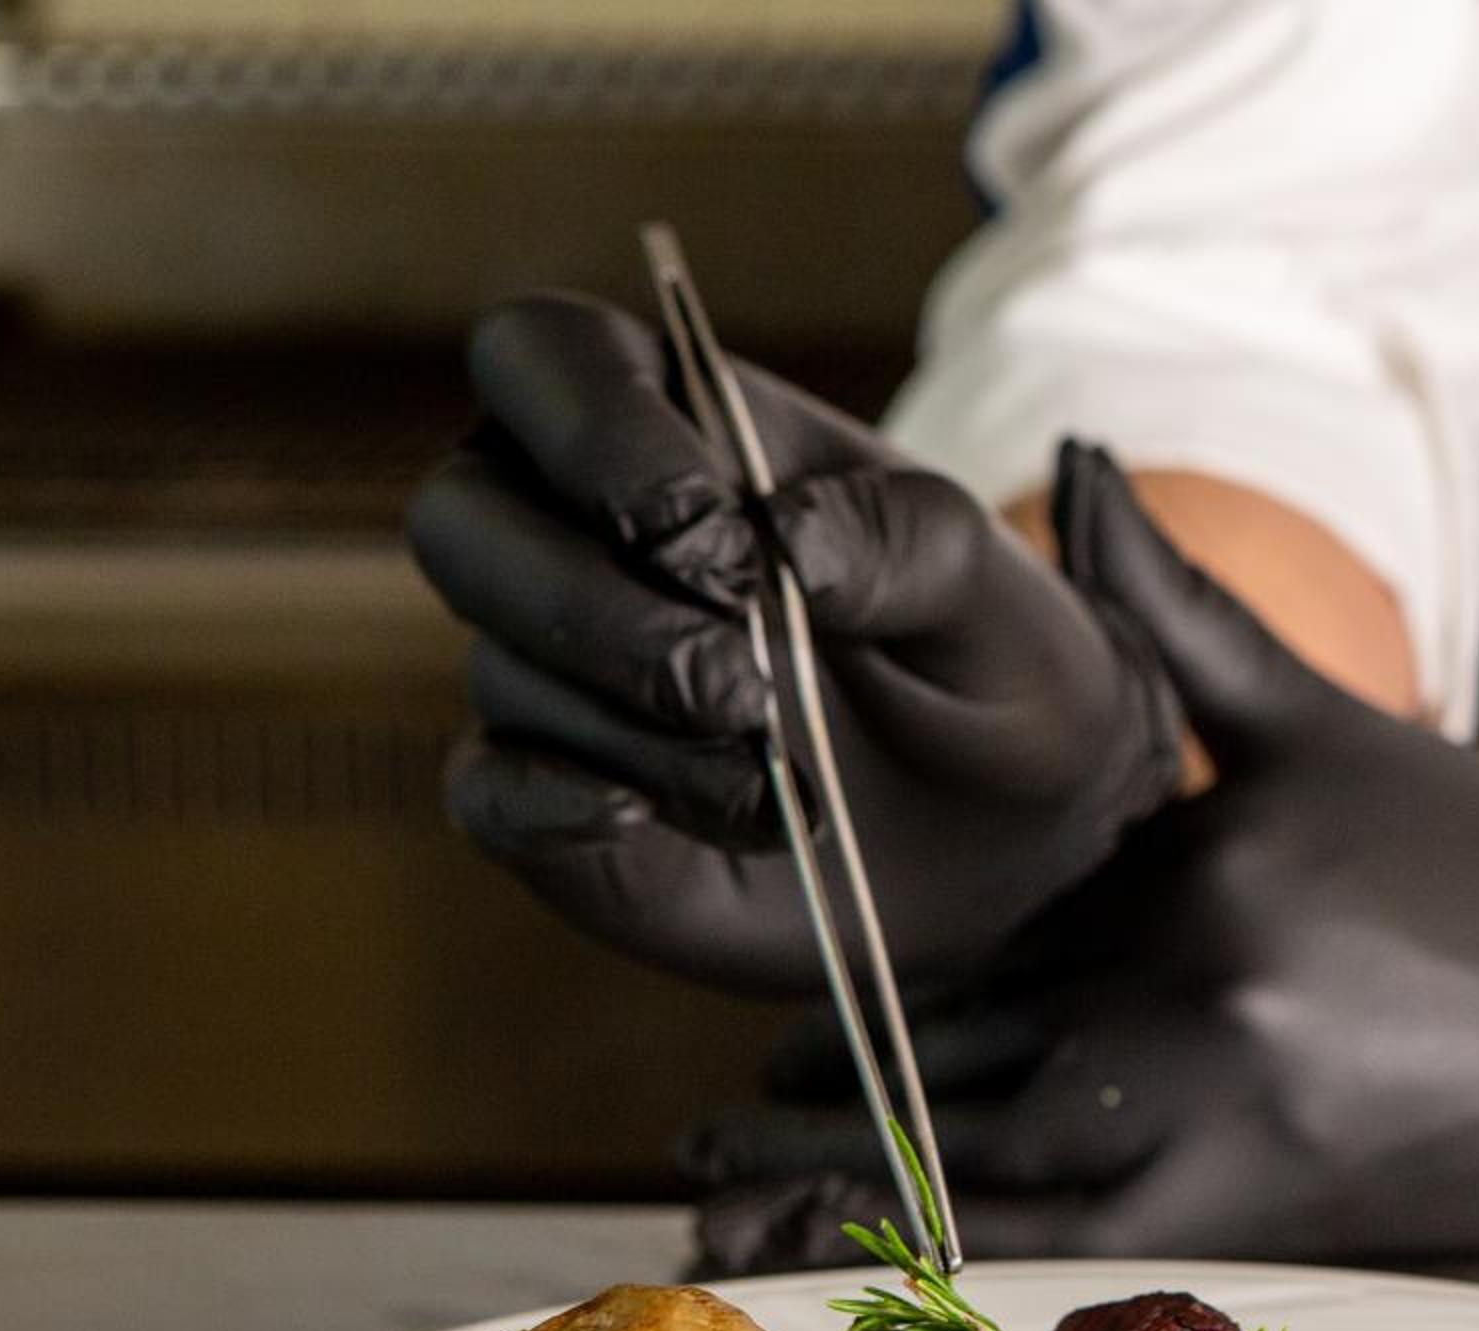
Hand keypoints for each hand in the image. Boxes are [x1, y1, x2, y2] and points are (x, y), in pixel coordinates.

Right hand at [407, 295, 1183, 993]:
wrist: (1013, 824)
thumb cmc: (988, 663)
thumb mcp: (990, 588)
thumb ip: (904, 538)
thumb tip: (784, 537)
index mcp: (674, 427)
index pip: (545, 359)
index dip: (594, 432)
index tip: (709, 534)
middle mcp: (576, 535)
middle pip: (465, 518)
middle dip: (598, 608)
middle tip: (747, 686)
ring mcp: (555, 669)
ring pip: (505, 669)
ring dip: (645, 731)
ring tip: (785, 780)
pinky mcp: (556, 796)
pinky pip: (489, 793)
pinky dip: (557, 807)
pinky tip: (647, 816)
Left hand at [685, 444, 1478, 1257]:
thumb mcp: (1334, 727)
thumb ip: (1182, 608)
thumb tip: (1073, 455)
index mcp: (1178, 883)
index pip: (959, 954)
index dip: (841, 1013)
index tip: (745, 1059)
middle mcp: (1180, 1014)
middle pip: (947, 1083)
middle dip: (821, 1128)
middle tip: (706, 1164)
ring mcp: (1231, 1134)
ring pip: (987, 1193)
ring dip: (858, 1225)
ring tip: (751, 1252)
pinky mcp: (1289, 1225)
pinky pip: (1085, 1272)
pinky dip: (977, 1292)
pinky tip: (904, 1320)